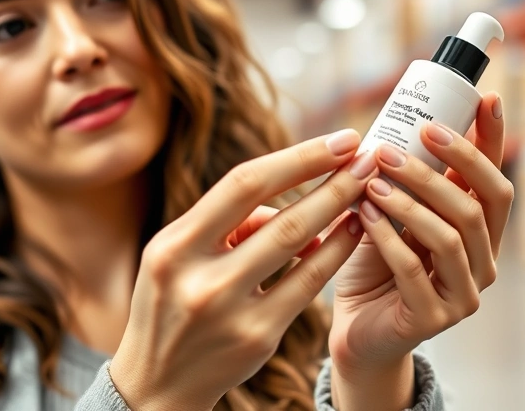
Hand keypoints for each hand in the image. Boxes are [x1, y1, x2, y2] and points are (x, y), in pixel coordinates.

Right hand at [109, 129, 374, 410]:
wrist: (156, 385)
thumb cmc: (169, 304)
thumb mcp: (177, 257)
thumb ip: (225, 224)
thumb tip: (289, 201)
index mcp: (173, 246)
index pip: (243, 185)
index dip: (298, 158)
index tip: (339, 140)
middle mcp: (200, 277)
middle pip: (284, 217)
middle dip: (334, 181)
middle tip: (367, 156)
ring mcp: (232, 311)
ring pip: (302, 248)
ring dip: (341, 213)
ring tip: (366, 189)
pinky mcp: (259, 337)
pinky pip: (308, 285)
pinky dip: (334, 254)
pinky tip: (352, 233)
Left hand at [329, 93, 511, 378]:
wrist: (356, 332)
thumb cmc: (375, 266)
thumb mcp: (394, 215)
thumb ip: (408, 181)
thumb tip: (402, 121)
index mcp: (480, 235)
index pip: (495, 182)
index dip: (494, 140)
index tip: (485, 98)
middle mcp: (483, 264)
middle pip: (480, 204)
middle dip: (448, 164)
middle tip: (411, 136)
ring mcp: (464, 295)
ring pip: (450, 235)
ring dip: (411, 199)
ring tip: (375, 176)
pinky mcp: (434, 319)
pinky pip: (414, 270)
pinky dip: (387, 236)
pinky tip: (363, 213)